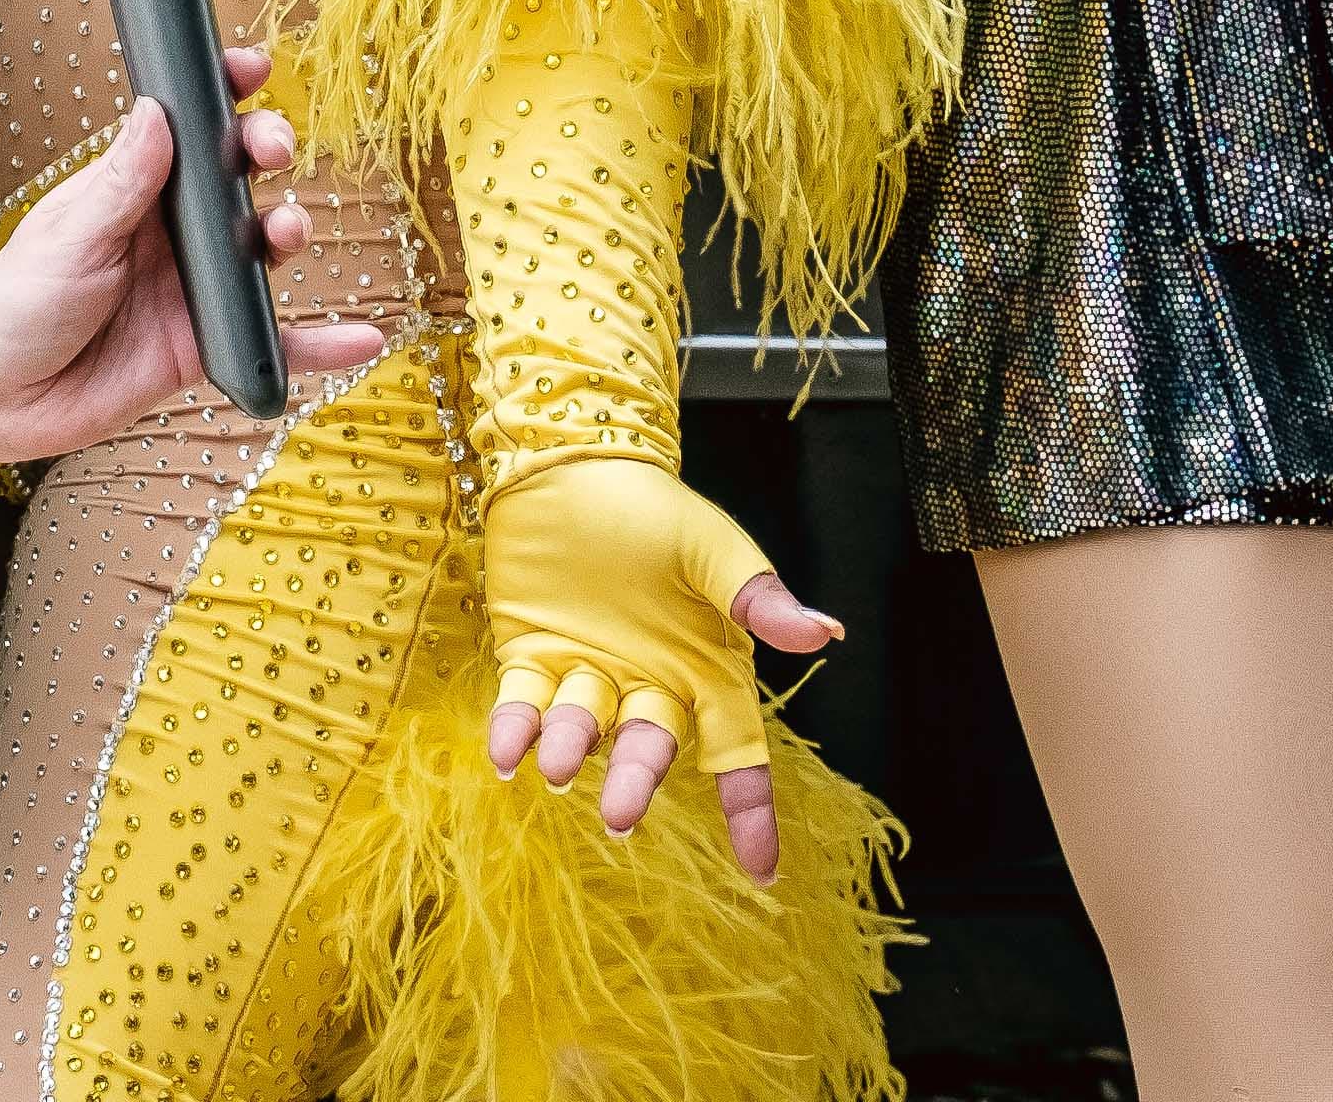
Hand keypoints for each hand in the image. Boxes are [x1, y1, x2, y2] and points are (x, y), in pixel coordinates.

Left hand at [0, 49, 381, 465]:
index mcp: (137, 188)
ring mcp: (194, 288)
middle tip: (272, 147)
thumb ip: (122, 182)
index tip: (250, 66)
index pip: (191, 128)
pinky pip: (272, 344)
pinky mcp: (205, 346)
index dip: (225, 93)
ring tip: (289, 230)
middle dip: (265, 151)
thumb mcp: (70, 233)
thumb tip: (156, 110)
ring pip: (262, 252)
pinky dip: (318, 345)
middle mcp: (173, 232)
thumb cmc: (15, 301)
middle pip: (239, 180)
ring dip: (289, 233)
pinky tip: (359, 341)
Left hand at [478, 455, 842, 879]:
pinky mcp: (531, 656)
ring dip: (572, 746)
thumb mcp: (712, 550)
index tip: (762, 873)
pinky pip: (525, 706)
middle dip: (637, 781)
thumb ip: (757, 597)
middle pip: (650, 749)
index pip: (736, 753)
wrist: (571, 461)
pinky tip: (505, 751)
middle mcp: (649, 686)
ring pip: (584, 728)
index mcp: (705, 669)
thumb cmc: (653, 508)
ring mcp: (589, 674)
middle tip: (620, 814)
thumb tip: (827, 635)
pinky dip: (515, 730)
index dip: (749, 810)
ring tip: (559, 761)